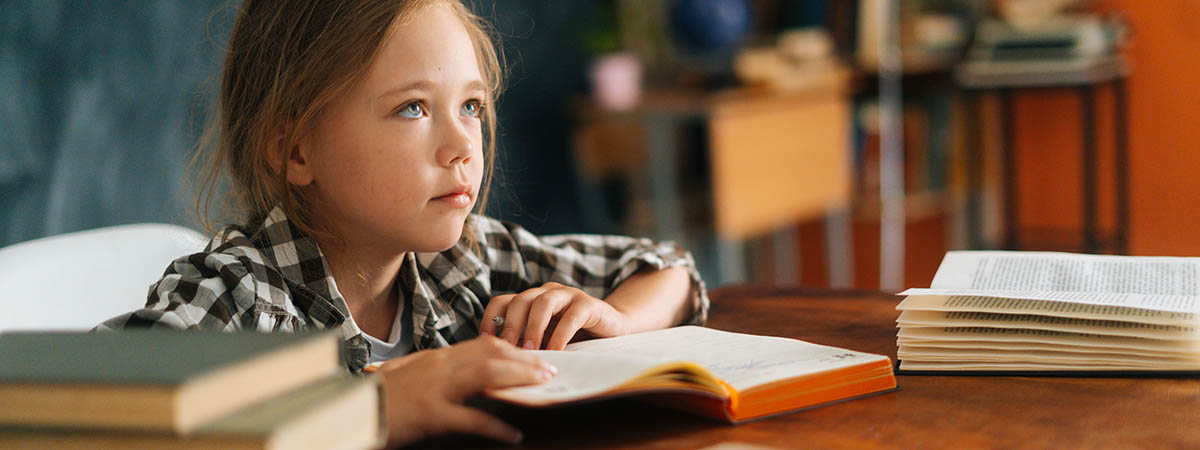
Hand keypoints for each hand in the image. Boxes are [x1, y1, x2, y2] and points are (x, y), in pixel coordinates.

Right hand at [375, 335, 555, 446]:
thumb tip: (465, 374)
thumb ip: (438, 373)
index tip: (533, 355)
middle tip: (550, 366)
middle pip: (492, 353)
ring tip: (543, 385)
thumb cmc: (380, 399)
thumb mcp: (412, 377)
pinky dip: (496, 426)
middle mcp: (439, 366)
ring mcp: (436, 389)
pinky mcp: (431, 415)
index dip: (513, 348)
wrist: (350, 411)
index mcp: (436, 358)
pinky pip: (471, 418)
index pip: (483, 344)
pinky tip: (513, 434)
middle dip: (525, 359)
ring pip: (487, 375)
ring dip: (519, 378)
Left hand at [480, 282, 630, 349]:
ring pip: (543, 302)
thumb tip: (498, 361)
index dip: (489, 321)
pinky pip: (571, 316)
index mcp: (531, 300)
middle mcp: (546, 293)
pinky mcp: (588, 303)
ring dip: (533, 328)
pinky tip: (555, 352)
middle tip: (506, 351)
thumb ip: (526, 343)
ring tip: (531, 351)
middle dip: (510, 326)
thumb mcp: (545, 339)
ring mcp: (568, 295)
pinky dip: (560, 335)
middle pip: (520, 300)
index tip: (484, 344)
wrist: (613, 329)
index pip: (501, 302)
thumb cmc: (574, 338)